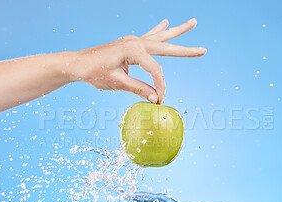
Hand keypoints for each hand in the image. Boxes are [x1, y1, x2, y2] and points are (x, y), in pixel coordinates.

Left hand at [68, 18, 205, 103]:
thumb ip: (138, 89)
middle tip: (203, 50)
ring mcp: (133, 41)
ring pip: (160, 37)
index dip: (160, 85)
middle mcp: (135, 42)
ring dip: (177, 31)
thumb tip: (156, 99)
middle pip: (165, 47)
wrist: (78, 64)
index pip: (155, 69)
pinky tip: (165, 22)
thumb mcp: (116, 83)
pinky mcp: (130, 44)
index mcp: (132, 50)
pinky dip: (158, 30)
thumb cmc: (94, 72)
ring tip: (193, 22)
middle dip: (185, 50)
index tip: (160, 98)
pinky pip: (149, 36)